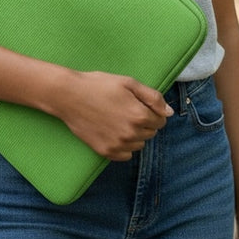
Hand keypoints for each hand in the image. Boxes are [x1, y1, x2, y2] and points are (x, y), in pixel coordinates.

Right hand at [54, 71, 172, 159]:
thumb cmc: (99, 85)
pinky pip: (125, 155)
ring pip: (139, 144)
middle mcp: (131, 134)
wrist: (70, 96)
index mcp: (139, 115)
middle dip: (145, 122)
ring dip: (135, 134)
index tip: (141, 104)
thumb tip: (169, 112)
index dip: (153, 111)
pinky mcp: (105, 152)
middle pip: (151, 133)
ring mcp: (118, 145)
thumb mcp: (129, 83)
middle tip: (128, 109)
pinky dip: (124, 146)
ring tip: (120, 119)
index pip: (160, 120)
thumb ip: (153, 97)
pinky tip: (113, 131)